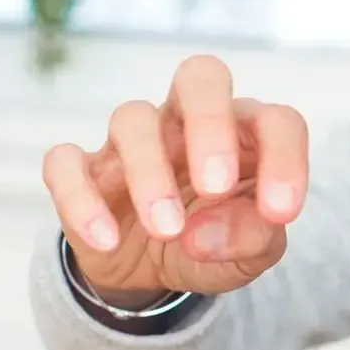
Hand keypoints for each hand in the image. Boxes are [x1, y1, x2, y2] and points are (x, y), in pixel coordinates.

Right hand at [40, 54, 307, 296]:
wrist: (152, 272)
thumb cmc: (215, 242)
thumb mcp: (249, 253)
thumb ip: (252, 240)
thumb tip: (205, 233)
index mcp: (244, 134)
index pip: (276, 121)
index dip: (284, 158)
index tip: (279, 211)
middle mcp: (188, 122)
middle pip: (200, 77)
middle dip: (210, 124)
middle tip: (215, 186)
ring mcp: (133, 141)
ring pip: (133, 118)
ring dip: (149, 174)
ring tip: (166, 230)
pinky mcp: (85, 170)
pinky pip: (65, 162)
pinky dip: (81, 199)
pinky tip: (107, 240)